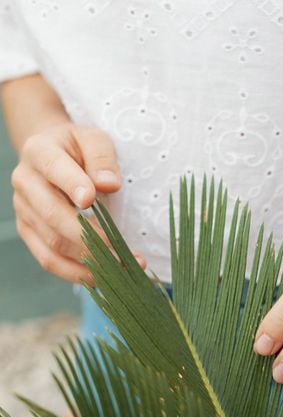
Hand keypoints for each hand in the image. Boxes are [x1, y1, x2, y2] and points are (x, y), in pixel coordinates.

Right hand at [11, 122, 145, 283]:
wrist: (53, 155)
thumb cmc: (79, 149)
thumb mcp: (93, 139)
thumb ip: (102, 157)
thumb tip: (109, 184)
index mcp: (39, 152)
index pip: (53, 169)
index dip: (71, 185)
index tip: (91, 200)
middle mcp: (25, 182)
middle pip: (52, 216)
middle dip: (90, 237)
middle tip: (123, 251)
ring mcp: (24, 211)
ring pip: (52, 244)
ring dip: (89, 261)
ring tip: (123, 267)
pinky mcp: (30, 233)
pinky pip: (50, 260)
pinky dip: (76, 273)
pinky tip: (103, 276)